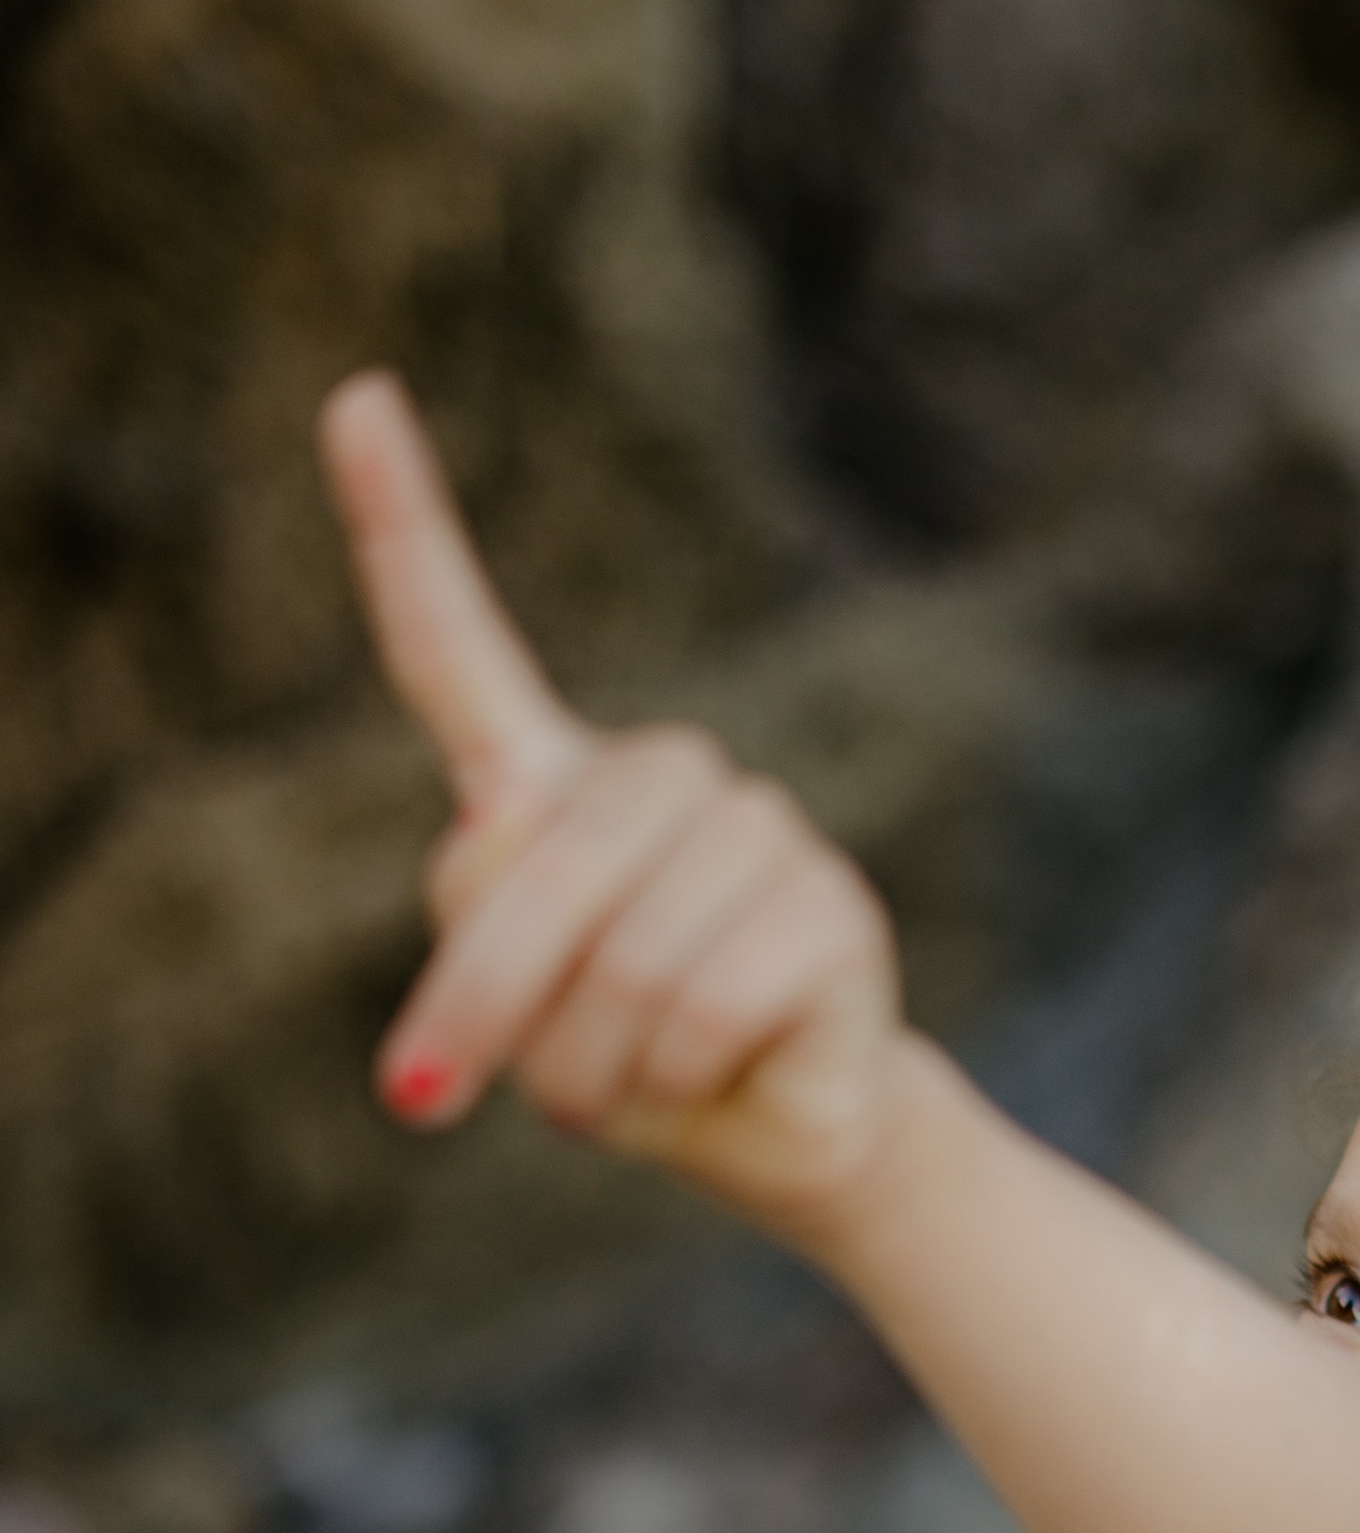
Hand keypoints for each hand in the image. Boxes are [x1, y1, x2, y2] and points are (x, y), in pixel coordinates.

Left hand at [317, 369, 907, 1247]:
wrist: (780, 1134)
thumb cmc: (628, 1065)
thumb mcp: (520, 1010)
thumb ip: (484, 920)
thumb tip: (499, 824)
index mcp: (558, 783)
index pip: (458, 648)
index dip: (400, 530)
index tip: (354, 398)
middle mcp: (660, 778)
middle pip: (532, 871)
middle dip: (481, 1007)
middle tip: (437, 1102)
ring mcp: (758, 828)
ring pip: (620, 960)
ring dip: (591, 1068)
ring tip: (625, 1089)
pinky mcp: (832, 905)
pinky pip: (700, 1007)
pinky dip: (678, 1079)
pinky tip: (716, 1076)